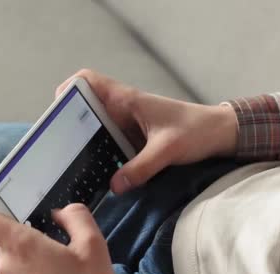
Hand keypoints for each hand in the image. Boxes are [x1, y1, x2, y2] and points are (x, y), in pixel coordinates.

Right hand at [56, 69, 237, 193]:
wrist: (222, 134)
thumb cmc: (198, 130)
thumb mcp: (168, 150)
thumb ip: (141, 168)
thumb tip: (114, 187)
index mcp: (127, 99)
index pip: (88, 80)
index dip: (69, 89)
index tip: (58, 112)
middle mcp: (124, 109)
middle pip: (87, 109)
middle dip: (71, 125)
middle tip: (58, 147)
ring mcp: (129, 125)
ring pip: (98, 130)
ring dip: (87, 144)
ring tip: (72, 164)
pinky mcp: (136, 140)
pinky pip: (112, 145)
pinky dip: (104, 156)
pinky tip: (99, 175)